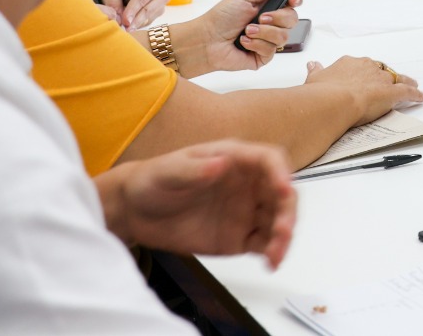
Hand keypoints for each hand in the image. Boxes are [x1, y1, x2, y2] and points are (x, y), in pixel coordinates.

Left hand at [94, 0, 168, 29]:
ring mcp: (160, 6)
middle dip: (135, 19)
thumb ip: (114, 1)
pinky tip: (129, 25)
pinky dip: (137, 25)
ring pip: (149, 18)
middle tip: (125, 27)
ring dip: (136, 24)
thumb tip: (119, 18)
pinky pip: (148, 23)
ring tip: (125, 28)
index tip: (124, 19)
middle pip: (148, 9)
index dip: (133, 9)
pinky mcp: (156, 15)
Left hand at [97, 140, 295, 267]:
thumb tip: (220, 164)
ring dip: (284, 236)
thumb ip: (195, 169)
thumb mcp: (169, 171)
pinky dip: (273, 252)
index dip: (281, 173)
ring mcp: (245, 211)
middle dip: (288, 211)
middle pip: (281, 194)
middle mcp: (247, 184)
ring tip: (275, 254)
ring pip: (277, 221)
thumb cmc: (152, 181)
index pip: (269, 160)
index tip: (283, 189)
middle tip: (283, 230)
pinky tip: (271, 262)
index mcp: (235, 159)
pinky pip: (264, 244)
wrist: (135, 212)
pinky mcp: (239, 237)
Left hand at [174, 0, 302, 74]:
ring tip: (247, 31)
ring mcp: (268, 40)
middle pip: (293, 19)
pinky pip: (272, 50)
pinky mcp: (263, 56)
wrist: (207, 41)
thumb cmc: (221, 18)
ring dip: (263, 32)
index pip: (291, 2)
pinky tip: (244, 42)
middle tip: (261, 18)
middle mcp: (270, 23)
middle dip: (277, 18)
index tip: (293, 0)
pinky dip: (256, 44)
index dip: (296, 0)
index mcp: (267, 6)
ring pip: (284, 36)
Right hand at [304, 56, 422, 122]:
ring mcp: (381, 79)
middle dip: (385, 75)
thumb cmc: (322, 93)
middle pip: (381, 69)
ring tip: (411, 83)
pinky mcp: (391, 92)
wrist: (334, 101)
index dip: (364, 72)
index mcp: (349, 63)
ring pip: (396, 78)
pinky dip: (415, 94)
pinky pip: (407, 92)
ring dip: (404, 81)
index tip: (364, 76)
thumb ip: (317, 71)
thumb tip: (313, 64)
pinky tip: (420, 96)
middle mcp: (367, 67)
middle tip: (388, 81)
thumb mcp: (315, 79)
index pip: (360, 65)